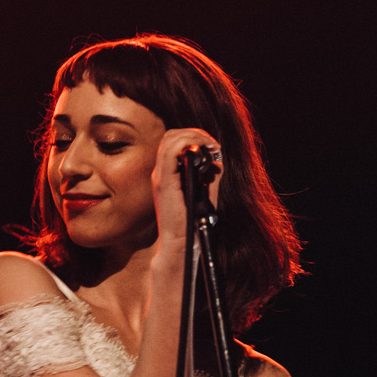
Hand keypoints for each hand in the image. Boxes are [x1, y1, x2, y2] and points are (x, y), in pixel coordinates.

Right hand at [151, 128, 222, 246]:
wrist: (180, 243)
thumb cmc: (191, 223)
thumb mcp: (204, 193)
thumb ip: (208, 176)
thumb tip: (217, 159)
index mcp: (167, 175)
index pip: (173, 142)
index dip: (193, 136)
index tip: (212, 145)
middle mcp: (160, 173)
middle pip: (171, 136)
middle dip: (194, 133)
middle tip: (212, 143)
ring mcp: (160, 177)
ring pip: (171, 140)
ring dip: (193, 136)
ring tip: (210, 146)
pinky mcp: (165, 183)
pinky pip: (172, 152)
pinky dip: (188, 144)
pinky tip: (204, 150)